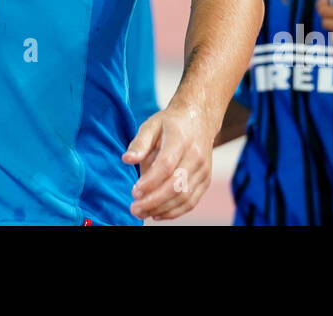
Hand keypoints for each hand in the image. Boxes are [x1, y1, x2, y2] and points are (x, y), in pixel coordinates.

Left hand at [122, 106, 213, 220]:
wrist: (200, 119)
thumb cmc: (171, 123)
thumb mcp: (151, 124)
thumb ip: (139, 143)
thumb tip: (127, 159)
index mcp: (180, 139)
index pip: (166, 165)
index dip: (150, 182)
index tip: (134, 192)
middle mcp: (195, 156)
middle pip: (176, 185)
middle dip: (153, 201)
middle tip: (134, 208)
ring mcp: (203, 170)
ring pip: (184, 197)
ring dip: (162, 209)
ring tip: (142, 213)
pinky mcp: (206, 180)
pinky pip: (191, 202)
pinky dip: (174, 212)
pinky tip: (157, 213)